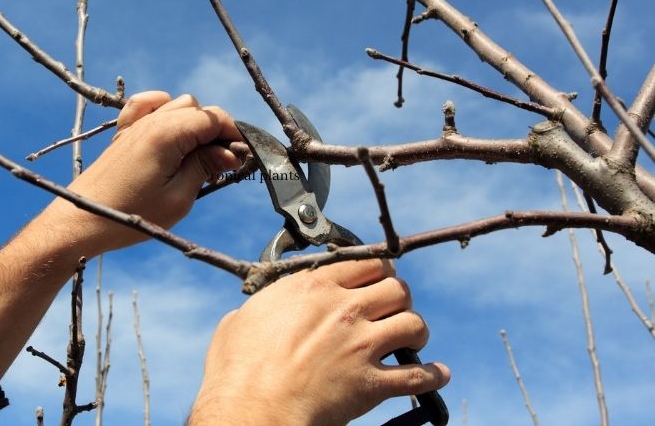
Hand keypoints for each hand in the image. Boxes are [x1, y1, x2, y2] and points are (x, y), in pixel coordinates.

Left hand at [46, 91, 241, 254]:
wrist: (83, 220)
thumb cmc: (131, 215)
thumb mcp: (179, 198)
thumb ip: (206, 167)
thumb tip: (230, 152)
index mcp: (167, 134)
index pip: (213, 118)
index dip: (233, 135)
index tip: (242, 158)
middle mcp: (151, 121)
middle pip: (198, 109)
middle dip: (216, 132)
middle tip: (220, 165)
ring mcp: (135, 124)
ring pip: (177, 104)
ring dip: (194, 124)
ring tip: (197, 156)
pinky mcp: (124, 133)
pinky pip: (147, 104)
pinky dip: (164, 109)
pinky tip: (171, 130)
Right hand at [190, 259, 449, 425]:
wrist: (252, 411)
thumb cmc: (237, 371)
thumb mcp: (240, 321)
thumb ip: (264, 306)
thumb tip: (265, 308)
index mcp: (314, 288)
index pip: (367, 263)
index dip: (378, 270)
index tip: (379, 279)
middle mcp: (344, 310)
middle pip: (397, 288)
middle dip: (399, 298)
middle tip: (392, 309)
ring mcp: (362, 346)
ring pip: (414, 324)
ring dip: (416, 332)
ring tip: (411, 340)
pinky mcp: (372, 384)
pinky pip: (418, 376)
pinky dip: (432, 375)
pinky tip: (436, 374)